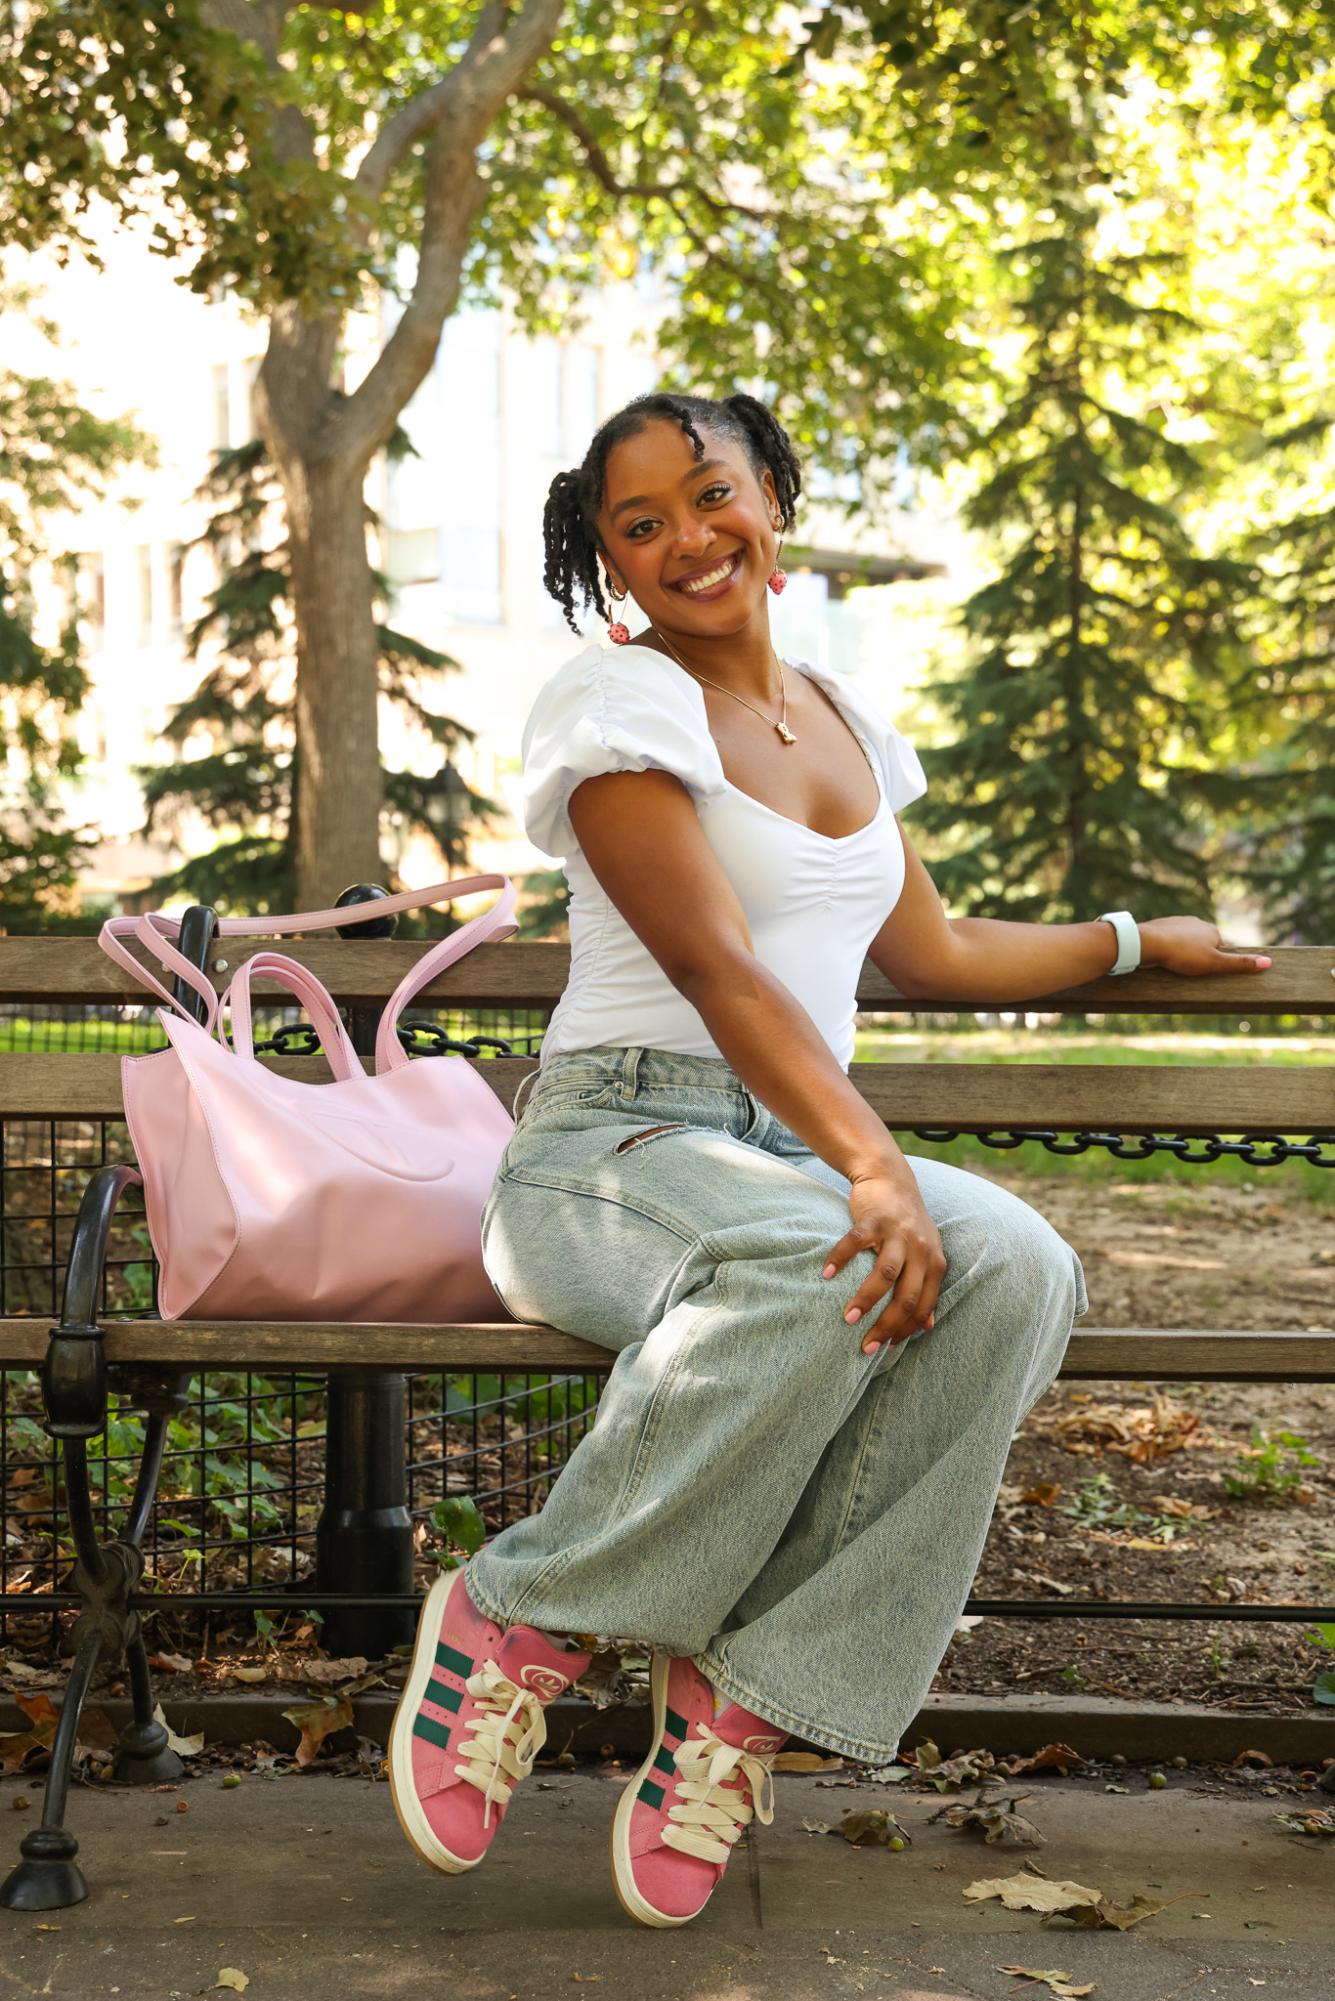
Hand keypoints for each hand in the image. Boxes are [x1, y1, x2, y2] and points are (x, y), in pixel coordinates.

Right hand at [821, 1166, 945, 1355]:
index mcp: (934, 1261)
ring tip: (848, 1318)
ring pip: (885, 1274)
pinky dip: (840, 1259)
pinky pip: (855, 1242)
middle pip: (906, 1296)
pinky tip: (826, 1275)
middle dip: (886, 1325)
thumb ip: (927, 1286)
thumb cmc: (907, 1223)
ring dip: (865, 1300)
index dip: (906, 1329)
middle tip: (866, 1346)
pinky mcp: (873, 1218)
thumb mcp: (926, 1253)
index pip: (923, 1304)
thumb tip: (928, 1326)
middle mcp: (920, 1249)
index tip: (887, 1347)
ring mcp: (897, 1233)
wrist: (890, 1178)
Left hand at [1138, 917, 1270, 977]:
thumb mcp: (1214, 963)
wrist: (1148, 943)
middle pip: (1202, 944)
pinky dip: (1168, 949)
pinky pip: (1168, 941)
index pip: (1221, 947)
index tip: (1206, 971)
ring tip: (1175, 965)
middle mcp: (1195, 922)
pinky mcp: (1160, 927)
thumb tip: (1268, 963)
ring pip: (1184, 942)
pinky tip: (1162, 958)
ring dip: (1182, 953)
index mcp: (1212, 929)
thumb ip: (1239, 964)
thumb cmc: (1183, 954)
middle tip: (1188, 969)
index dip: (1215, 961)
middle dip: (1197, 956)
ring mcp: (1177, 922)